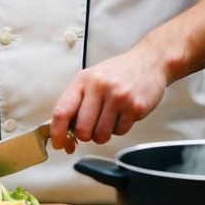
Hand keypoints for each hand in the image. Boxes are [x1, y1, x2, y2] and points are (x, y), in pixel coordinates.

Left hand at [50, 49, 167, 151]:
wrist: (148, 62)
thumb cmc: (117, 72)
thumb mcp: (91, 79)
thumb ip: (76, 103)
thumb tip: (63, 132)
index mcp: (83, 80)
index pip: (62, 111)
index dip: (57, 133)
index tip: (58, 143)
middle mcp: (99, 87)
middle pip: (82, 129)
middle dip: (85, 136)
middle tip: (91, 128)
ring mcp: (118, 97)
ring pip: (101, 135)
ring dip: (103, 134)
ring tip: (108, 118)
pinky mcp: (135, 107)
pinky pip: (120, 132)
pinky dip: (119, 128)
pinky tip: (122, 113)